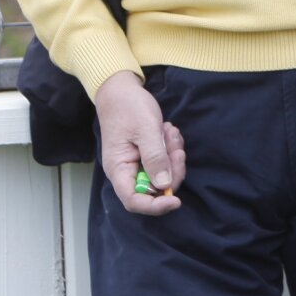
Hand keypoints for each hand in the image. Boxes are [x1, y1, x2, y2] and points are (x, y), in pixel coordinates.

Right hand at [93, 70, 185, 215]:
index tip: (176, 200)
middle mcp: (126, 171)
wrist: (121, 89)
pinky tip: (168, 131)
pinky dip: (171, 148)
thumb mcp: (146, 130)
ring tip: (169, 132)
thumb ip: (155, 158)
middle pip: (154, 188)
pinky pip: (164, 160)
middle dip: (172, 170)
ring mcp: (137, 163)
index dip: (155, 206)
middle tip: (177, 149)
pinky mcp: (146, 155)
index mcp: (119, 169)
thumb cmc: (129, 107)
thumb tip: (163, 186)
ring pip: (163, 173)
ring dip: (172, 155)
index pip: (134, 201)